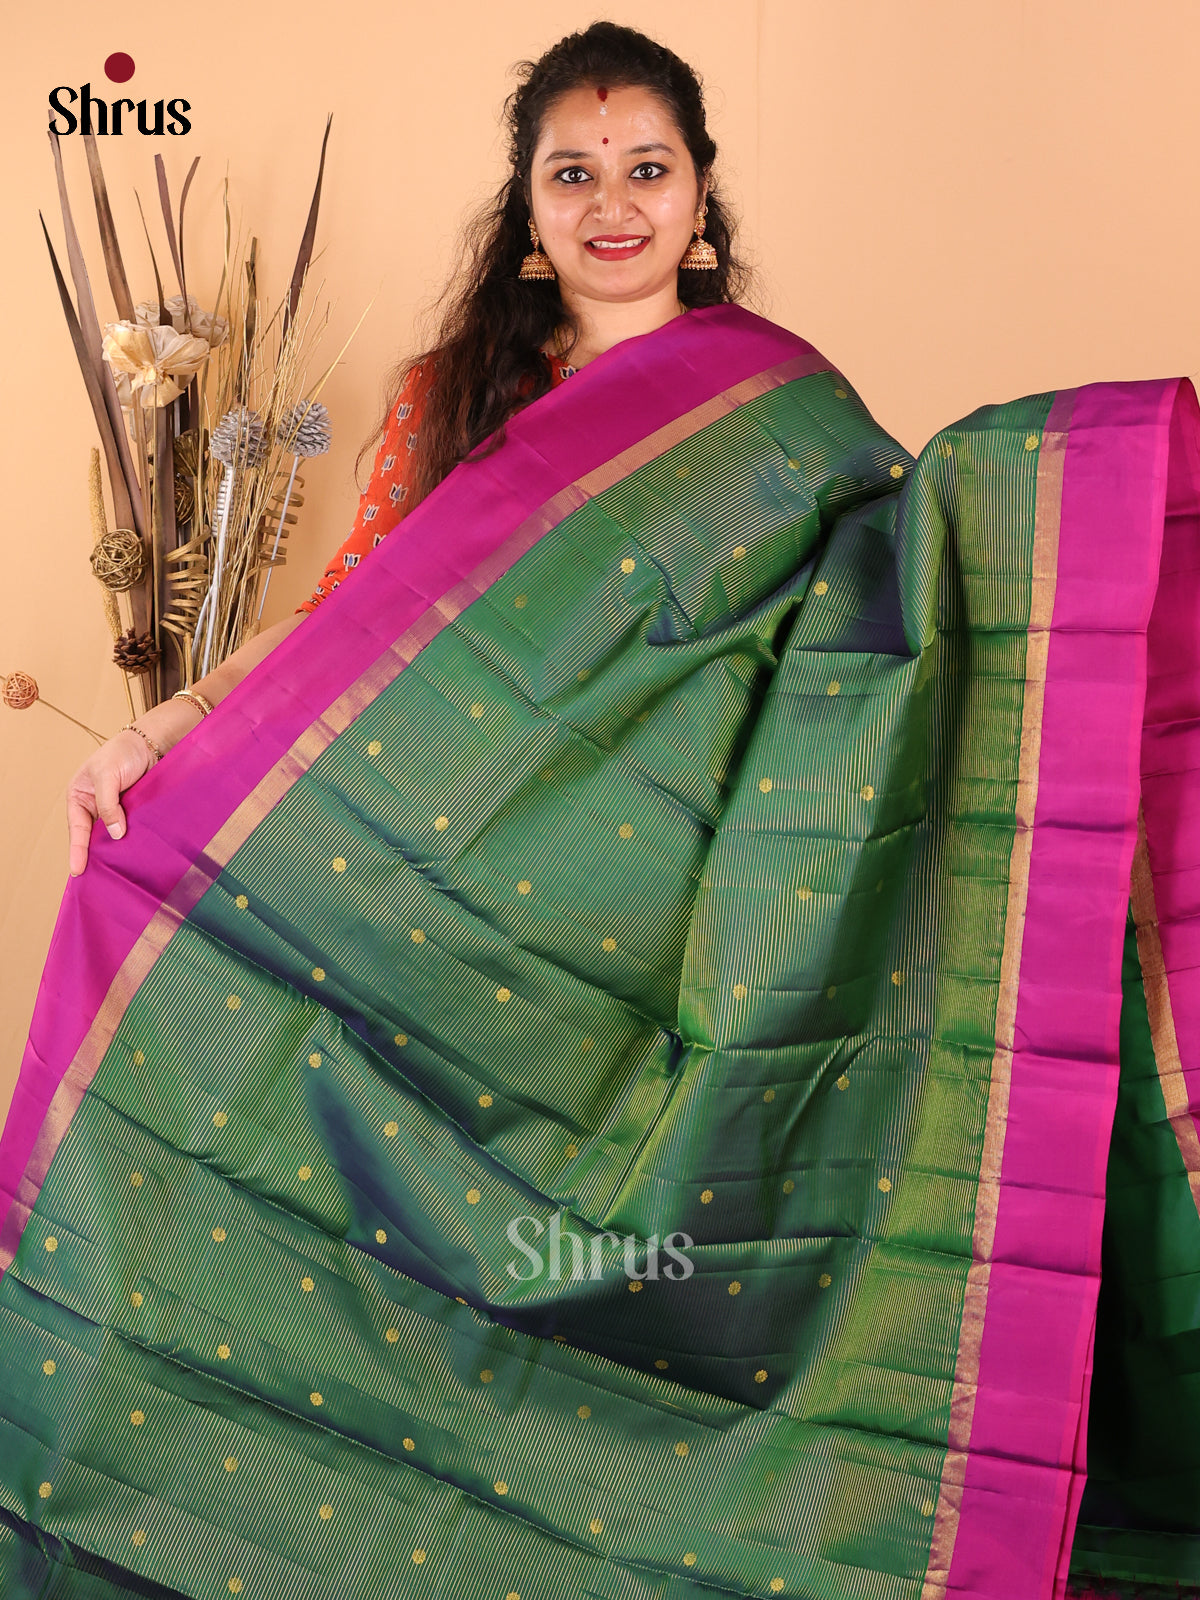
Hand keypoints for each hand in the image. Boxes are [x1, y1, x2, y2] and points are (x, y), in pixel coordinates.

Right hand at [66, 730, 154, 876]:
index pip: (77, 829)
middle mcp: (95, 806)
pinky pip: (130, 830)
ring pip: (112, 836)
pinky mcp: (134, 812)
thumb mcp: (107, 775)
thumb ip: (108, 804)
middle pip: (93, 836)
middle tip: (95, 880)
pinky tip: (134, 856)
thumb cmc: (123, 752)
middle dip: (95, 855)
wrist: (152, 743)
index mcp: (79, 796)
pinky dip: (131, 842)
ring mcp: (115, 810)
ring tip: (115, 874)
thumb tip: (115, 834)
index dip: (77, 850)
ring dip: (115, 851)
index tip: (77, 870)